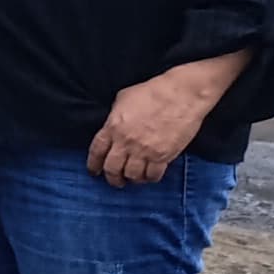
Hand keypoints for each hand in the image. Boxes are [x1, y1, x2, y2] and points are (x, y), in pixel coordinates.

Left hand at [87, 56, 238, 185]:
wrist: (180, 95)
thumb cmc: (152, 92)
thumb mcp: (123, 99)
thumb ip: (115, 116)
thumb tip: (113, 125)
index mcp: (112, 127)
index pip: (96, 151)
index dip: (93, 164)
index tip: (94, 172)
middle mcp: (125, 142)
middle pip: (112, 169)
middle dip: (112, 178)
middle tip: (116, 181)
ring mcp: (144, 150)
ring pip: (132, 175)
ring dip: (132, 179)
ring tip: (134, 178)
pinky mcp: (163, 156)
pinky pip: (152, 175)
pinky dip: (150, 178)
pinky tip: (150, 176)